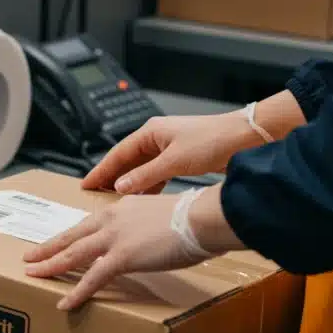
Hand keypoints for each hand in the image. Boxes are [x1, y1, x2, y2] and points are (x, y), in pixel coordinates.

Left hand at [23, 193, 216, 310]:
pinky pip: (92, 278)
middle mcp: (111, 219)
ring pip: (72, 254)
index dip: (69, 235)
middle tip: (29, 257)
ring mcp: (114, 238)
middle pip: (71, 236)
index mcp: (121, 208)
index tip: (56, 241)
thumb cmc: (194, 218)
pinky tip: (64, 303)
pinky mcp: (122, 257)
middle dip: (48, 248)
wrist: (203, 217)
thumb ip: (148, 227)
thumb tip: (152, 238)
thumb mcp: (163, 215)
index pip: (87, 224)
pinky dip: (76, 292)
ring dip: (50, 265)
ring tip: (32, 275)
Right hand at [83, 113, 260, 194]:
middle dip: (111, 177)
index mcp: (150, 132)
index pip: (117, 154)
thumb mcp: (174, 161)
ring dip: (130, 183)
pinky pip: (156, 172)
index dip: (100, 170)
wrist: (246, 137)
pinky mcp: (182, 158)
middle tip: (95, 194)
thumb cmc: (213, 141)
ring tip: (116, 199)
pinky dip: (148, 185)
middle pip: (127, 160)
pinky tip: (145, 197)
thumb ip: (146, 175)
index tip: (86, 184)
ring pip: (141, 167)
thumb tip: (122, 187)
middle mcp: (157, 137)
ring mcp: (169, 147)